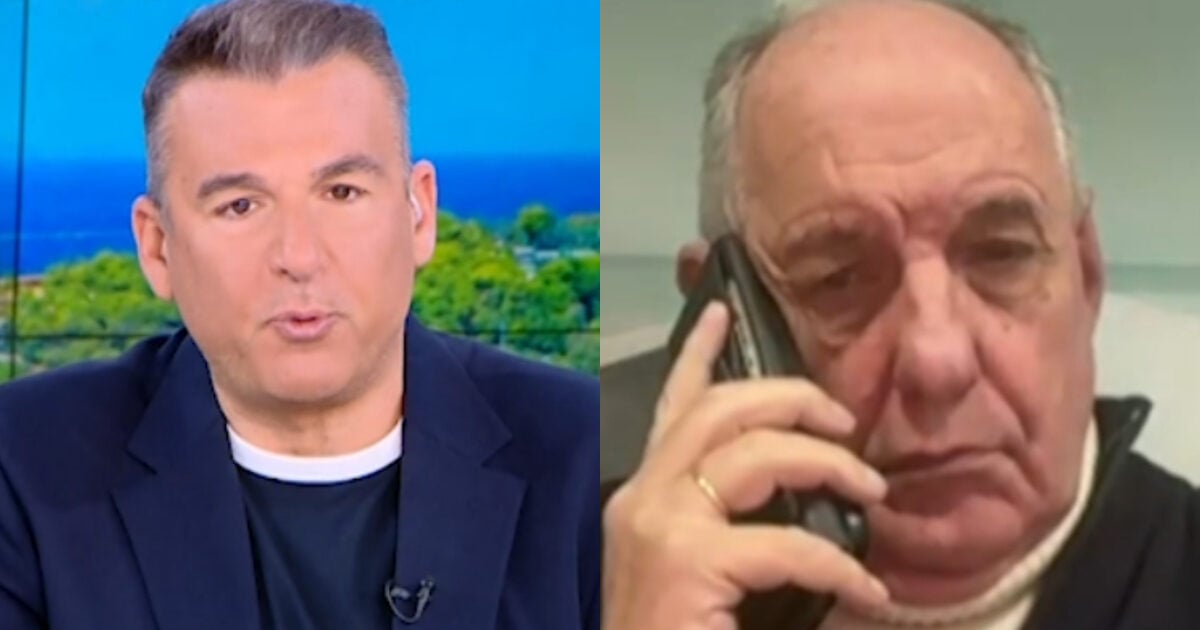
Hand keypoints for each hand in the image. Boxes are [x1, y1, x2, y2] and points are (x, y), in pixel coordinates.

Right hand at [602, 302, 889, 629]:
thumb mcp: (699, 572)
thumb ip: (731, 527)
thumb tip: (803, 497)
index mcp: (644, 497)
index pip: (673, 406)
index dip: (699, 352)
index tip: (723, 307)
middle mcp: (641, 497)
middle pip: (718, 408)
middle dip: (789, 396)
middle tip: (843, 418)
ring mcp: (658, 526)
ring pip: (751, 451)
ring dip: (825, 460)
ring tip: (871, 489)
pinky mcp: (685, 562)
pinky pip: (786, 542)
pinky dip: (837, 564)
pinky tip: (866, 589)